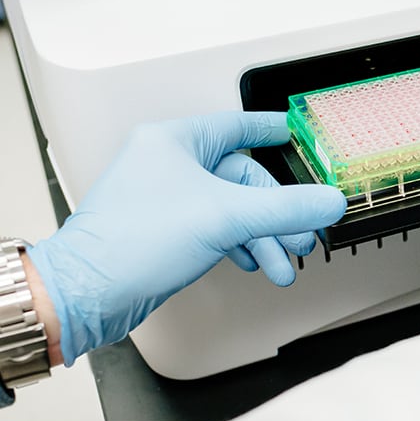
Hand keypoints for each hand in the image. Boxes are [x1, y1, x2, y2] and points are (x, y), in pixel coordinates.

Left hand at [28, 112, 346, 364]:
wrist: (90, 294)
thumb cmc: (132, 241)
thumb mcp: (225, 217)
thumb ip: (285, 208)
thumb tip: (328, 201)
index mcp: (175, 141)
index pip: (237, 125)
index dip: (272, 131)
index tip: (298, 135)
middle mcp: (171, 164)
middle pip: (244, 179)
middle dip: (277, 214)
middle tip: (301, 235)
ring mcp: (169, 199)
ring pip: (234, 210)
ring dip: (264, 238)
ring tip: (282, 264)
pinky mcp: (169, 231)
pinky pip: (219, 230)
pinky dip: (242, 247)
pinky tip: (255, 264)